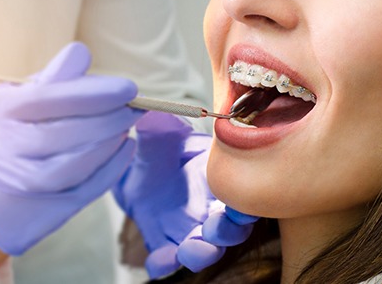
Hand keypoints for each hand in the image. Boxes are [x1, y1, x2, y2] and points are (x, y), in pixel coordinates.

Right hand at [0, 42, 142, 254]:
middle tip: (135, 109)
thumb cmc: (10, 135)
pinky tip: (124, 149)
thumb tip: (82, 52)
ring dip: (110, 143)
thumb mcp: (18, 100)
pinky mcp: (40, 211)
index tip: (128, 89)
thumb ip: (52, 79)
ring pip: (76, 164)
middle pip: (66, 133)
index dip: (96, 93)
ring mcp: (19, 184)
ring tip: (126, 127)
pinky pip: (84, 190)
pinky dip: (111, 168)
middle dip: (110, 118)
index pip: (51, 98)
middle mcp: (1, 149)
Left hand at [113, 111, 257, 277]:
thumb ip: (161, 129)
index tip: (243, 204)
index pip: (243, 192)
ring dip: (202, 253)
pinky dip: (165, 263)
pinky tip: (157, 261)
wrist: (134, 170)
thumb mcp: (157, 136)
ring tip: (189, 249)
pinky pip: (168, 260)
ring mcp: (188, 228)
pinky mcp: (165, 242)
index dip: (248, 201)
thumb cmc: (157, 150)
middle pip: (232, 228)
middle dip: (228, 232)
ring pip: (205, 249)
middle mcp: (210, 208)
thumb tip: (155, 118)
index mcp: (217, 178)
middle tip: (214, 228)